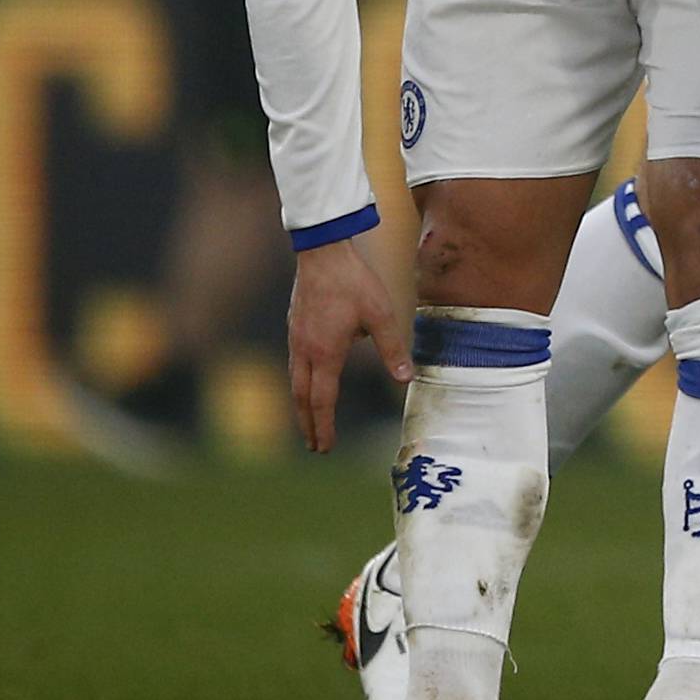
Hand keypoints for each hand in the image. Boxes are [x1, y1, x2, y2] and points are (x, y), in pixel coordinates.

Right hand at [288, 238, 412, 452]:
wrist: (323, 252)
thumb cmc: (354, 282)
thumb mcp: (381, 315)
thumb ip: (393, 349)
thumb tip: (405, 380)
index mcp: (326, 354)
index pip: (322, 402)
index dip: (324, 427)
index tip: (325, 447)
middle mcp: (305, 350)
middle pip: (302, 398)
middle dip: (308, 425)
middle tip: (314, 446)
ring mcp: (296, 338)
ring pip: (295, 381)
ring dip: (301, 405)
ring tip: (308, 420)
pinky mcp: (294, 326)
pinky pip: (294, 363)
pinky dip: (299, 382)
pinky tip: (307, 380)